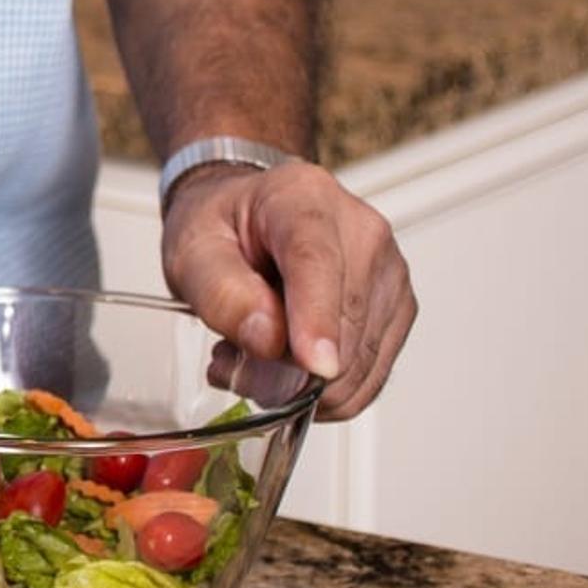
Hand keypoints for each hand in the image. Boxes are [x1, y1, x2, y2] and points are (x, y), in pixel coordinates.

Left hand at [160, 161, 416, 419]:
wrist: (243, 222)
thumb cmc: (220, 228)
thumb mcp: (190, 252)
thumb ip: (220, 294)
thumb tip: (268, 339)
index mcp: (303, 199)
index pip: (318, 262)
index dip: (317, 319)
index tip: (313, 365)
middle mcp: (361, 231)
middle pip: (345, 323)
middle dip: (289, 367)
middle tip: (233, 362)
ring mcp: (388, 272)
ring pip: (360, 361)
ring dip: (304, 382)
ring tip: (255, 353)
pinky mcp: (396, 310)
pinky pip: (369, 376)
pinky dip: (326, 388)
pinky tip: (288, 363)